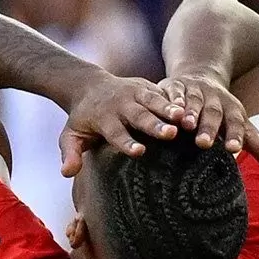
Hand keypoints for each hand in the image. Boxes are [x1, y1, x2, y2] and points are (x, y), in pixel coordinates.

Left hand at [59, 74, 183, 176]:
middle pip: (139, 115)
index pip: (116, 132)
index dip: (127, 142)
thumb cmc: (82, 120)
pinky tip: (192, 109)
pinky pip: (164, 93)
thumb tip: (66, 173)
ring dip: (169, 109)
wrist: (90, 86)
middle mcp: (121, 104)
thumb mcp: (70, 136)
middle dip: (155, 124)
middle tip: (171, 133)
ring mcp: (135, 93)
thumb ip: (70, 154)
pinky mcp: (147, 86)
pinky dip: (177, 100)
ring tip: (185, 118)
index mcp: (103, 118)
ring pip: (154, 101)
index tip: (139, 152)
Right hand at [159, 71, 258, 171]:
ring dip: (188, 113)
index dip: (234, 136)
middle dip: (209, 127)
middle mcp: (214, 100)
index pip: (236, 124)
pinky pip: (170, 95)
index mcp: (232, 111)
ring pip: (192, 102)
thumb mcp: (243, 126)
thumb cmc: (223, 114)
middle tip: (203, 143)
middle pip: (214, 114)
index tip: (233, 150)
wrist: (201, 76)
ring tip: (182, 127)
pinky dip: (166, 102)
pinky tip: (160, 112)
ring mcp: (193, 92)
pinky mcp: (174, 87)